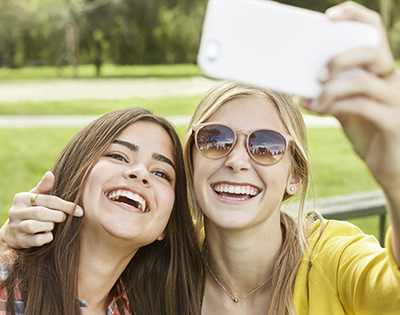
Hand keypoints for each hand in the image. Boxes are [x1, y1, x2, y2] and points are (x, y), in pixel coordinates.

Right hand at [0, 172, 82, 248]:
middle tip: (63, 218)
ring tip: (52, 225)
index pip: (47, 200)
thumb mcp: (36, 197)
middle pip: (41, 213)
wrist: (14, 231)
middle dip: (57, 216)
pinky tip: (48, 234)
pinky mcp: (19, 240)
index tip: (79, 210)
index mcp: (21, 198)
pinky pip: (37, 240)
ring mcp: (15, 227)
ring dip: (50, 226)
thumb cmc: (31, 209)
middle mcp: (15, 211)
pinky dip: (46, 238)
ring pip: (36, 226)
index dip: (65, 205)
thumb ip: (44, 187)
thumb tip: (50, 174)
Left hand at [299, 1, 399, 190]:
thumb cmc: (368, 132)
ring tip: (312, 98)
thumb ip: (334, 92)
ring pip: (364, 80)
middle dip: (341, 58)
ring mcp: (396, 101)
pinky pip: (361, 107)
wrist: (391, 167)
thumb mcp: (348, 107)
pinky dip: (335, 106)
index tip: (329, 16)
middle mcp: (393, 81)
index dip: (355, 17)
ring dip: (332, 88)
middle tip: (318, 73)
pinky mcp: (392, 122)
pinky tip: (317, 109)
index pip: (374, 34)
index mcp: (381, 72)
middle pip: (372, 52)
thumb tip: (302, 82)